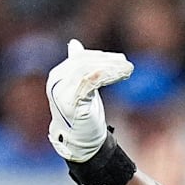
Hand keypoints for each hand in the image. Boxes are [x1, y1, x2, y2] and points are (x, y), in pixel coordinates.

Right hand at [46, 39, 132, 162]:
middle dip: (108, 62)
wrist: (81, 141)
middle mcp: (56, 81)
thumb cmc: (83, 114)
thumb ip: (79, 68)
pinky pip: (89, 82)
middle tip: (127, 64)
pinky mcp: (71, 102)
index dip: (102, 57)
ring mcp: (61, 92)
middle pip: (84, 63)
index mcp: (58, 76)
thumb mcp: (82, 88)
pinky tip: (121, 76)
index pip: (81, 59)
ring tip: (128, 70)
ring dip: (111, 69)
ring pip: (87, 71)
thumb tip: (74, 43)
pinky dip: (107, 76)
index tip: (121, 60)